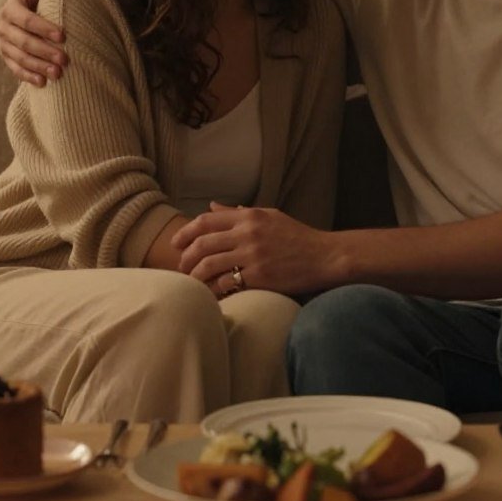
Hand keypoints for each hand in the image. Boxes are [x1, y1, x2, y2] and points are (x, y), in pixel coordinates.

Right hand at [0, 0, 68, 86]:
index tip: (63, 36)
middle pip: (24, 42)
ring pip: (20, 58)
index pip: (27, 20)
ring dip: (39, 67)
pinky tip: (43, 83)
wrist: (29, 9)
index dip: (44, 28)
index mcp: (10, 8)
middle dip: (45, 51)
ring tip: (58, 74)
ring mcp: (4, 44)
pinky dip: (28, 77)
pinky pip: (15, 69)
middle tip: (65, 60)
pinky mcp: (7, 57)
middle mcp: (4, 27)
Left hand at [173, 203, 344, 295]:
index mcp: (249, 216)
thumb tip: (212, 207)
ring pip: (209, 264)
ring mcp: (253, 255)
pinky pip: (225, 283)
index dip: (186, 232)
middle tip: (181, 267)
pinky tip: (209, 293)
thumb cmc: (298, 237)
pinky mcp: (260, 276)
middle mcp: (248, 233)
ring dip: (195, 275)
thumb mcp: (270, 216)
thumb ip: (239, 212)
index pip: (206, 221)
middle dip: (186, 257)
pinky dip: (213, 289)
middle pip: (202, 243)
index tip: (176, 244)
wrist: (325, 256)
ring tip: (191, 282)